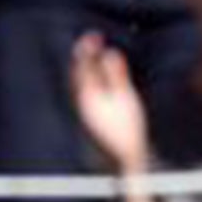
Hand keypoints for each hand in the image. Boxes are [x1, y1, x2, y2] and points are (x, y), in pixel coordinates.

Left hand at [71, 32, 149, 174]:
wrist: (118, 165)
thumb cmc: (125, 134)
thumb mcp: (125, 99)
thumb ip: (116, 75)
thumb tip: (110, 53)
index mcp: (88, 94)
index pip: (84, 66)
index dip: (87, 49)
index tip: (92, 36)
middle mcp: (79, 102)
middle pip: (77, 75)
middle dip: (82, 58)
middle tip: (89, 42)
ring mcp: (81, 113)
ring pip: (77, 85)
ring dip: (82, 70)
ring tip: (88, 57)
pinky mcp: (85, 121)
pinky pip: (81, 95)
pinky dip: (85, 83)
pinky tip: (91, 83)